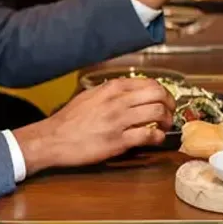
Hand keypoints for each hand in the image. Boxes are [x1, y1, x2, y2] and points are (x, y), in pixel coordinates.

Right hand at [11, 77, 174, 171]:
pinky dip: (158, 138)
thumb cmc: (69, 120)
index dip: (163, 92)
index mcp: (112, 88)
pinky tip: (156, 139)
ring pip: (156, 112)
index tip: (165, 100)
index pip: (149, 82)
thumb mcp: (90, 96)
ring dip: (166, 120)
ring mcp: (119, 121)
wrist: (52, 139)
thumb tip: (130, 91)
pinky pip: (147, 135)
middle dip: (170, 104)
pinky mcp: (118, 141)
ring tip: (164, 126)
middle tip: (170, 112)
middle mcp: (118, 101)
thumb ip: (111, 92)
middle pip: (158, 94)